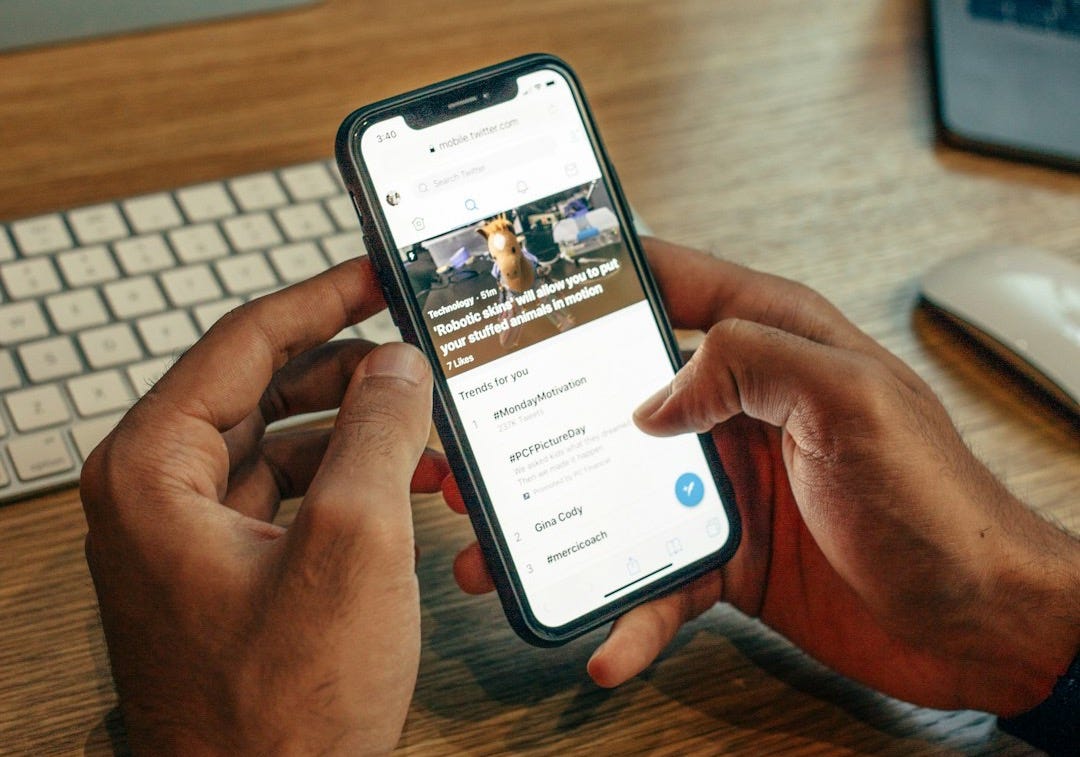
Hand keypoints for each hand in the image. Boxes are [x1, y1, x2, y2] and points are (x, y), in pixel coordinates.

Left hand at [81, 258, 446, 754]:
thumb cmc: (283, 709)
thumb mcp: (354, 546)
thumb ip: (378, 431)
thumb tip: (398, 364)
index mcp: (155, 470)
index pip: (243, 342)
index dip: (322, 298)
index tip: (376, 273)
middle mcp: (160, 492)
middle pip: (264, 387)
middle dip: (350, 369)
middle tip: (417, 352)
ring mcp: (192, 531)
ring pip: (283, 438)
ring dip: (358, 427)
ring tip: (427, 425)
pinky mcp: (229, 565)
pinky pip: (292, 490)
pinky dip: (349, 476)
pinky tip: (405, 481)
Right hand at [448, 238, 1079, 715]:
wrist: (978, 624)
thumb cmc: (939, 505)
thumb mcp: (853, 404)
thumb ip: (754, 363)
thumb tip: (657, 393)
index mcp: (772, 346)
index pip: (671, 285)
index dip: (599, 279)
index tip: (526, 289)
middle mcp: (739, 409)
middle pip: (617, 398)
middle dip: (539, 421)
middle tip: (473, 443)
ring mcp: (727, 485)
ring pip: (617, 492)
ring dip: (556, 523)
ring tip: (498, 549)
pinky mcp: (728, 555)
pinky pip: (659, 578)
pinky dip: (628, 611)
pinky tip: (608, 638)